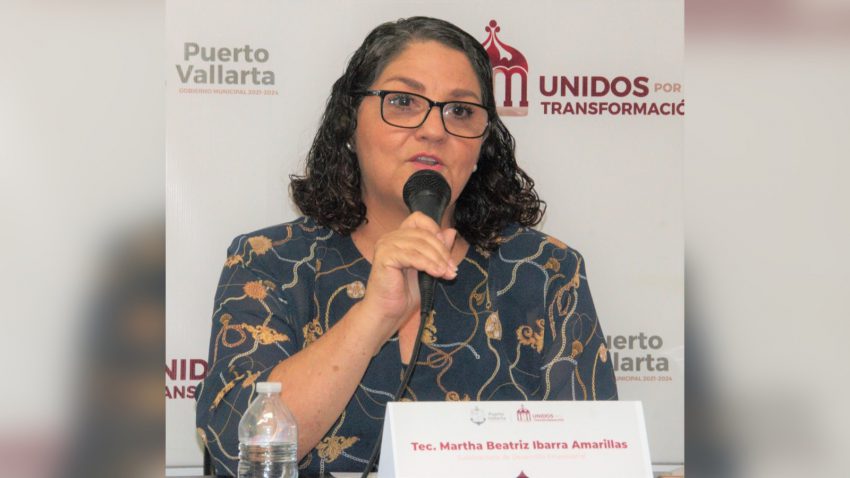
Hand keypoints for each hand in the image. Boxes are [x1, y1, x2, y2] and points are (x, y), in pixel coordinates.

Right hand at [358, 212, 457, 344]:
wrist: (388, 313)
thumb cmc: (405, 294)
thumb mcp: (428, 268)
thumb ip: (437, 250)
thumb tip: (451, 231)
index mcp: (399, 237)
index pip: (419, 219)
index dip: (435, 230)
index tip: (446, 251)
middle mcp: (390, 238)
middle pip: (423, 233)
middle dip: (442, 251)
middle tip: (452, 268)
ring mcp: (385, 245)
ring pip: (420, 243)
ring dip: (437, 259)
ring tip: (446, 273)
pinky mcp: (384, 256)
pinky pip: (412, 255)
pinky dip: (428, 264)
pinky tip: (437, 274)